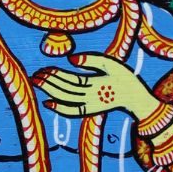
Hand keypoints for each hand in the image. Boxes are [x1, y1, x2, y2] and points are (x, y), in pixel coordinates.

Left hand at [35, 54, 158, 119]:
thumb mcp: (111, 64)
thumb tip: (70, 59)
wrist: (137, 99)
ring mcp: (91, 105)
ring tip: (37, 84)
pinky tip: (48, 103)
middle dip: (49, 83)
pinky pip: (73, 112)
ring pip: (66, 100)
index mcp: (97, 84)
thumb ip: (91, 59)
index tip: (44, 69)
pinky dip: (60, 109)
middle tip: (35, 76)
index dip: (56, 75)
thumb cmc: (125, 78)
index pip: (71, 80)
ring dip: (51, 92)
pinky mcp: (91, 111)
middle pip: (66, 90)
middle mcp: (92, 97)